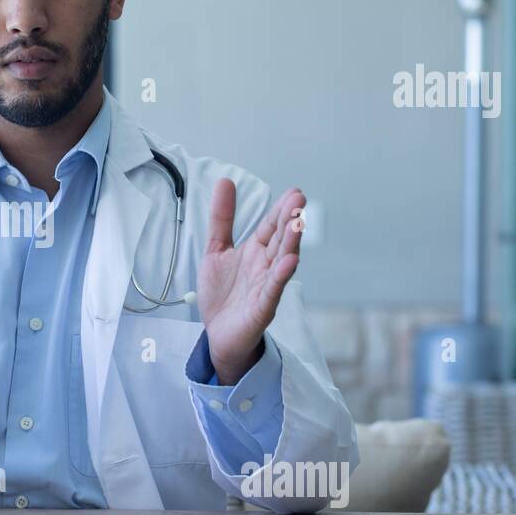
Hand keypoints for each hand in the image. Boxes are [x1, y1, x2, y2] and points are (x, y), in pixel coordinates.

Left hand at [197, 180, 304, 383]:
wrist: (217, 333)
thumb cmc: (222, 293)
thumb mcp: (216, 250)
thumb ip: (222, 218)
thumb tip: (226, 181)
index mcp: (256, 251)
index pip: (271, 227)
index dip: (280, 211)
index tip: (294, 192)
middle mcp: (266, 266)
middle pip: (281, 240)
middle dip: (289, 220)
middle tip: (299, 199)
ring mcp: (266, 286)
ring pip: (282, 262)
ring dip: (291, 243)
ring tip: (297, 224)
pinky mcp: (262, 308)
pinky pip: (273, 290)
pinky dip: (280, 277)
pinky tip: (288, 262)